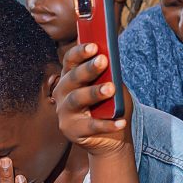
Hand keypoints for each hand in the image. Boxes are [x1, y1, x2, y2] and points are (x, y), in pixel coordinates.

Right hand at [54, 40, 131, 154]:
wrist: (113, 137)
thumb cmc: (111, 104)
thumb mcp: (111, 85)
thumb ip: (109, 73)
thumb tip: (110, 59)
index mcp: (70, 76)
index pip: (70, 60)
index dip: (80, 52)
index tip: (94, 45)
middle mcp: (62, 92)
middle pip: (73, 78)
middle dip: (88, 68)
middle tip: (103, 61)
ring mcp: (64, 112)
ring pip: (77, 99)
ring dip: (94, 92)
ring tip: (110, 88)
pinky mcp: (71, 131)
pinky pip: (90, 126)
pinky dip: (107, 124)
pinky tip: (121, 122)